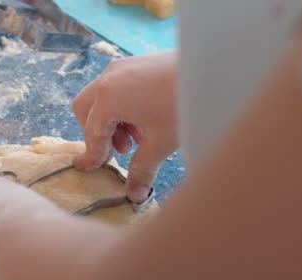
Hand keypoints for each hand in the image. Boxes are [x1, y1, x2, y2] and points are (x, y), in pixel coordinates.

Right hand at [72, 51, 177, 201]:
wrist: (215, 69)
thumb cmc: (183, 104)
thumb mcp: (161, 142)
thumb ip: (142, 169)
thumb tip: (134, 195)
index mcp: (108, 98)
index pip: (92, 133)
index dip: (93, 154)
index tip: (91, 168)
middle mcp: (109, 78)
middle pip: (86, 109)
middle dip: (96, 134)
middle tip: (118, 152)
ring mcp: (123, 66)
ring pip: (102, 97)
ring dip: (111, 121)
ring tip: (137, 139)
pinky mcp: (138, 63)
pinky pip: (118, 87)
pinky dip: (123, 106)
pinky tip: (147, 120)